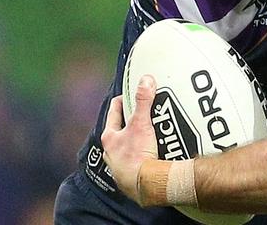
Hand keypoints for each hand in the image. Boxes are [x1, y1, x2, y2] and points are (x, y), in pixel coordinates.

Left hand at [102, 75, 158, 201]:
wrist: (144, 186)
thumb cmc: (136, 157)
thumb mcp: (141, 124)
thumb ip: (143, 101)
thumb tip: (145, 80)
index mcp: (110, 137)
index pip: (115, 111)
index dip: (124, 100)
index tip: (132, 93)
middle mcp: (112, 152)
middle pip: (122, 128)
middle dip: (133, 119)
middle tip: (146, 111)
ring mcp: (122, 164)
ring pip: (130, 145)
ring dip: (140, 137)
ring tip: (154, 131)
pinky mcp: (133, 175)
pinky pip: (140, 159)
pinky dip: (146, 153)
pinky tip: (156, 151)